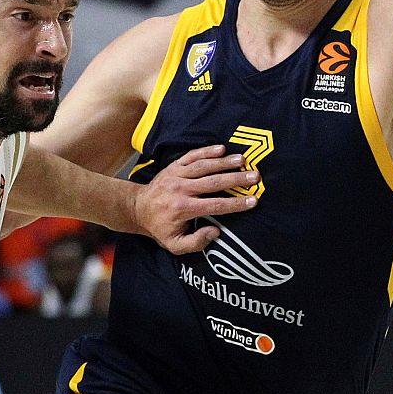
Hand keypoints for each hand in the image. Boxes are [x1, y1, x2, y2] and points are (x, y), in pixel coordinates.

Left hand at [132, 146, 257, 255]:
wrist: (137, 209)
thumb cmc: (160, 228)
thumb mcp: (174, 245)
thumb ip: (196, 242)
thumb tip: (215, 232)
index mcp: (183, 209)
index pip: (215, 205)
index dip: (235, 203)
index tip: (253, 201)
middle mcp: (180, 190)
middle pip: (213, 182)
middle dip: (236, 179)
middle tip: (255, 176)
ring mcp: (176, 175)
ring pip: (204, 166)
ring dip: (224, 162)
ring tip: (243, 160)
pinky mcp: (173, 166)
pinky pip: (191, 156)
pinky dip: (206, 151)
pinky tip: (221, 148)